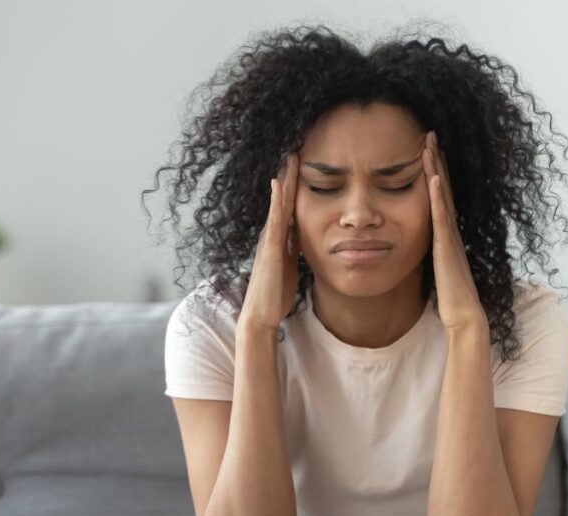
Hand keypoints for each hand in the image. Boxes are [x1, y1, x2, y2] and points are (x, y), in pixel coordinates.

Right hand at [238, 152, 301, 331]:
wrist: (262, 314)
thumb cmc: (276, 293)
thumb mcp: (291, 266)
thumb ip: (295, 250)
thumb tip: (305, 238)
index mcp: (278, 238)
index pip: (289, 206)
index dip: (295, 187)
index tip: (303, 166)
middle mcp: (271, 234)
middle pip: (283, 199)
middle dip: (290, 175)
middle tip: (295, 149)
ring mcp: (269, 239)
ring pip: (279, 203)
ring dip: (284, 179)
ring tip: (289, 156)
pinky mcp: (271, 247)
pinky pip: (275, 219)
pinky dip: (276, 200)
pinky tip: (279, 183)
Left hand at [422, 130, 485, 332]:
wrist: (466, 317)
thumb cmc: (452, 298)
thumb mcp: (438, 268)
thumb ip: (434, 253)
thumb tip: (423, 244)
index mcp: (447, 235)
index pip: (440, 197)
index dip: (436, 172)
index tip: (428, 149)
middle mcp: (450, 230)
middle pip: (443, 188)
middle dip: (436, 161)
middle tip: (429, 134)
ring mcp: (450, 237)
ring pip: (442, 196)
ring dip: (436, 169)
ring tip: (430, 144)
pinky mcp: (446, 247)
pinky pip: (441, 217)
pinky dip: (438, 196)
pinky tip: (433, 177)